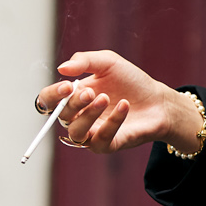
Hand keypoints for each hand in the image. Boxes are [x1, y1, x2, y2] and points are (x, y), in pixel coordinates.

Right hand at [35, 52, 203, 154]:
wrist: (158, 100)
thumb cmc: (131, 81)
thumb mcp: (107, 62)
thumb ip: (84, 61)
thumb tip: (61, 68)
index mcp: (73, 97)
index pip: (47, 101)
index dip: (51, 95)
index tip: (66, 86)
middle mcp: (78, 116)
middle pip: (61, 116)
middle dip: (73, 103)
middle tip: (91, 92)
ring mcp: (91, 133)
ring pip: (76, 132)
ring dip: (87, 115)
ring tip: (105, 98)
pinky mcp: (107, 145)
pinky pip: (100, 140)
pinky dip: (111, 122)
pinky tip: (124, 106)